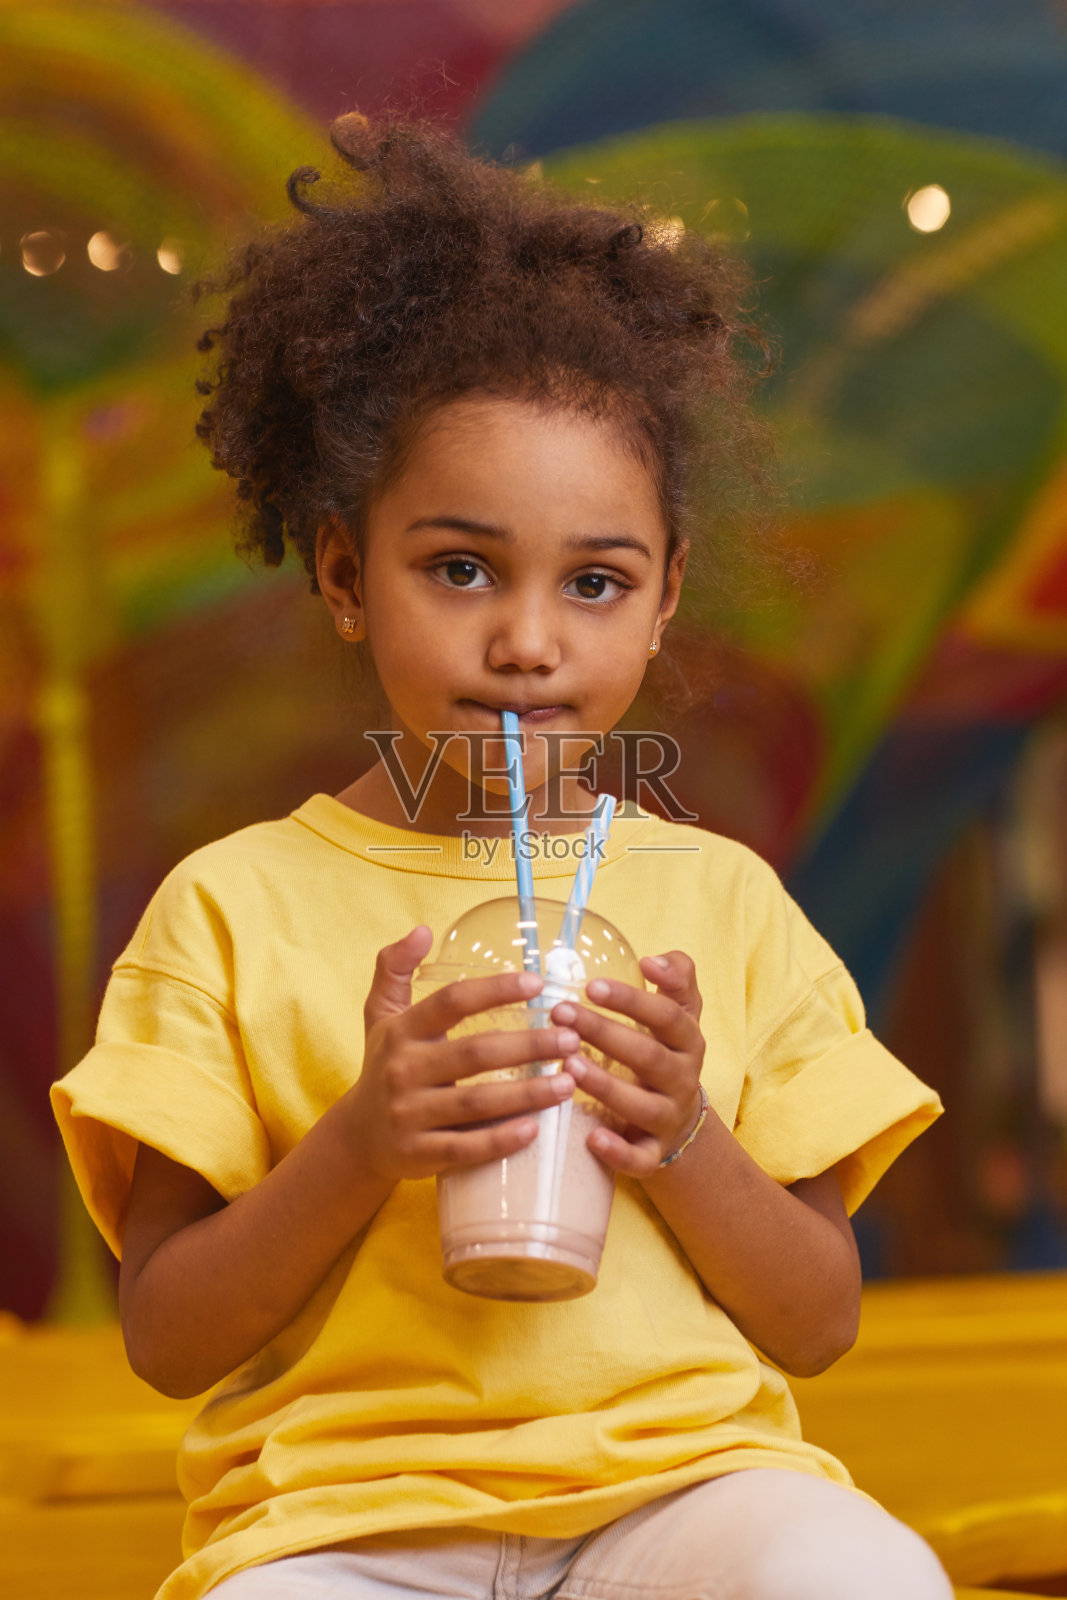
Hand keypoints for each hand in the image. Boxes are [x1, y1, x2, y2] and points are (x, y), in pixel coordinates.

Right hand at [344, 926, 577, 1186]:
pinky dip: (501, 1140)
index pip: (452, 1002)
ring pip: (476, 1103)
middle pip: (475, 1053)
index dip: (495, 990)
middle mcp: (403, 1070)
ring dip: (528, 1093)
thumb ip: (394, 968)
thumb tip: (422, 929)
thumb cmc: (383, 1066)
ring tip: (569, 1082)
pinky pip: (465, 1148)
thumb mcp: (380, 1015)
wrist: (357, 1138)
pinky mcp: (417, 1154)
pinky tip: (535, 1129)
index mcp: (401, 1031)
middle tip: (572, 1038)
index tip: (538, 984)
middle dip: (529, 1045)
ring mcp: (409, 1115)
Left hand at [547, 950, 705, 1178]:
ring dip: (605, 1086)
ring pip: (641, 1106)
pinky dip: (618, 1152)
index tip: (590, 985)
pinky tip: (591, 1137)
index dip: (630, 1000)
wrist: (680, 1120)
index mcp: (688, 1041)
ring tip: (568, 1066)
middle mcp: (683, 1079)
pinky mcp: (653, 1154)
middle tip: (562, 1016)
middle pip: (648, 1057)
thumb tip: (653, 959)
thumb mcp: (680, 1011)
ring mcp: (668, 1118)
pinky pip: (640, 1158)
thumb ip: (677, 976)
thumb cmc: (666, 1051)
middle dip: (604, 1034)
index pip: (665, 1016)